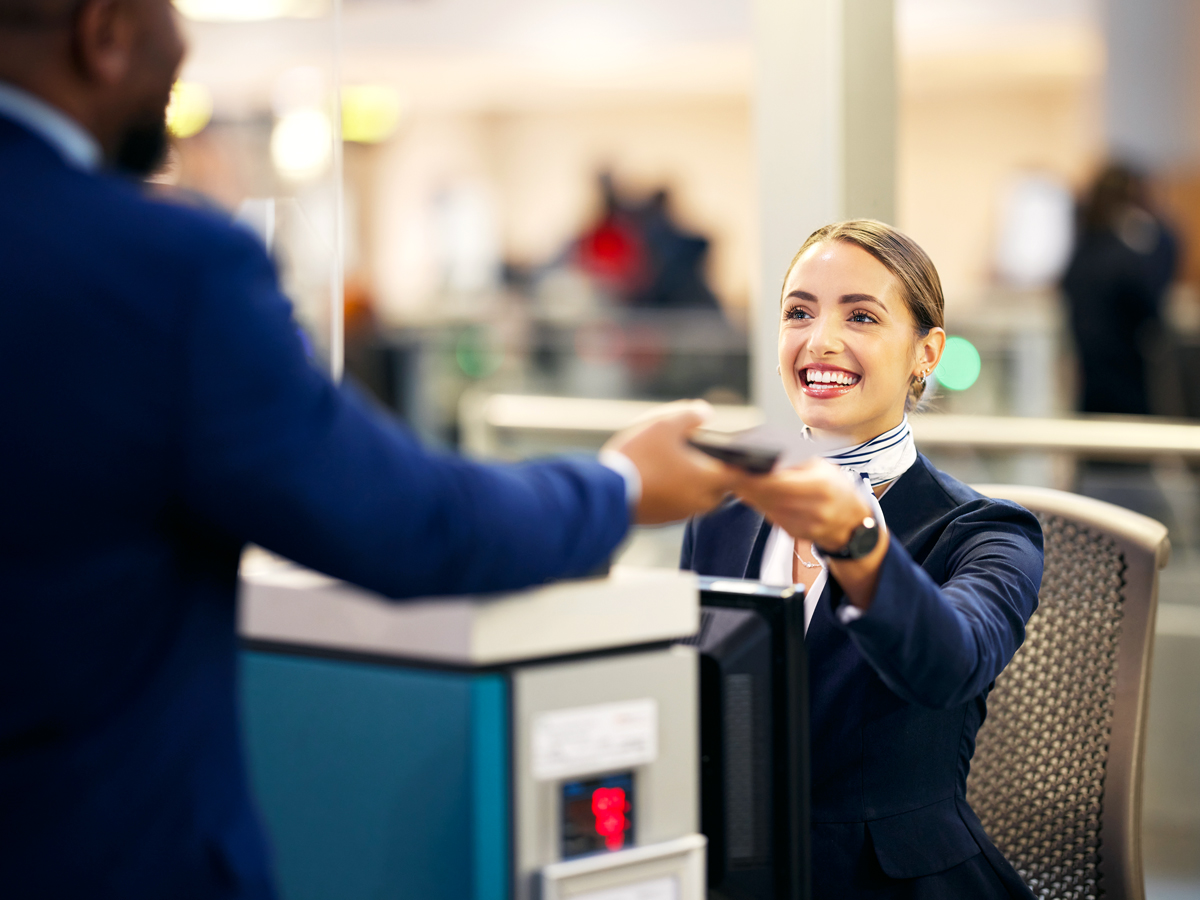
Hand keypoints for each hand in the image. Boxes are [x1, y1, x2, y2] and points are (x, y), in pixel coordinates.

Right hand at [603, 400, 743, 524]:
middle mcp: (699, 501)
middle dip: (715, 474)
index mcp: (708, 479)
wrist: (607, 493)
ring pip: (698, 499)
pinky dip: (675, 494)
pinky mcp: (661, 520)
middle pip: (719, 489)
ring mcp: (680, 513)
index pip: (739, 474)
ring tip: (677, 466)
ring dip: (694, 485)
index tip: (735, 453)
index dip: (739, 462)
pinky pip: (678, 506)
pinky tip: (658, 479)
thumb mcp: (664, 425)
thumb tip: (706, 413)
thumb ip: (690, 415)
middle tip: (702, 457)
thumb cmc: (640, 457)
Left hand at [734, 458, 871, 547]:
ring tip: (736, 479)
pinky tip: (751, 493)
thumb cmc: (837, 489)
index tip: (737, 465)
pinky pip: (770, 515)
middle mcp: (812, 509)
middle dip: (746, 482)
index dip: (755, 475)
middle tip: (728, 470)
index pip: (778, 481)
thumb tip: (765, 455)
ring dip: (748, 493)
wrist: (853, 524)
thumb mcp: (824, 468)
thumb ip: (796, 463)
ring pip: (765, 506)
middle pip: (767, 495)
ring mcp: (803, 525)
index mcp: (820, 486)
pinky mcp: (794, 533)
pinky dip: (759, 504)